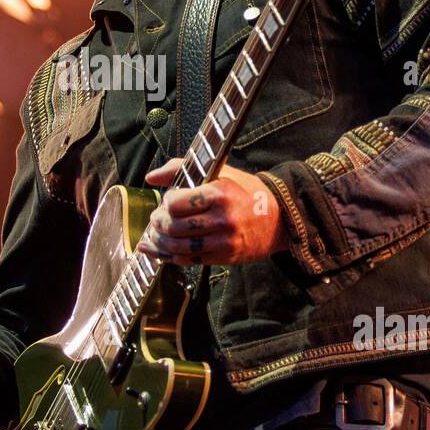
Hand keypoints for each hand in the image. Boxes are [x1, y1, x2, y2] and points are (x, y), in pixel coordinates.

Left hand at [136, 158, 286, 265]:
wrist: (279, 218)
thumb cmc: (245, 191)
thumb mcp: (219, 172)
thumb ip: (181, 168)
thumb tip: (150, 177)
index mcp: (219, 194)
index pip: (176, 204)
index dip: (165, 203)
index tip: (167, 201)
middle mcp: (222, 219)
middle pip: (174, 227)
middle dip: (158, 223)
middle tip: (156, 219)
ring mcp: (223, 241)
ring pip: (178, 247)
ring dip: (160, 242)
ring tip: (157, 235)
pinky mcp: (224, 257)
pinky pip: (189, 260)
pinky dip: (169, 257)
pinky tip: (159, 252)